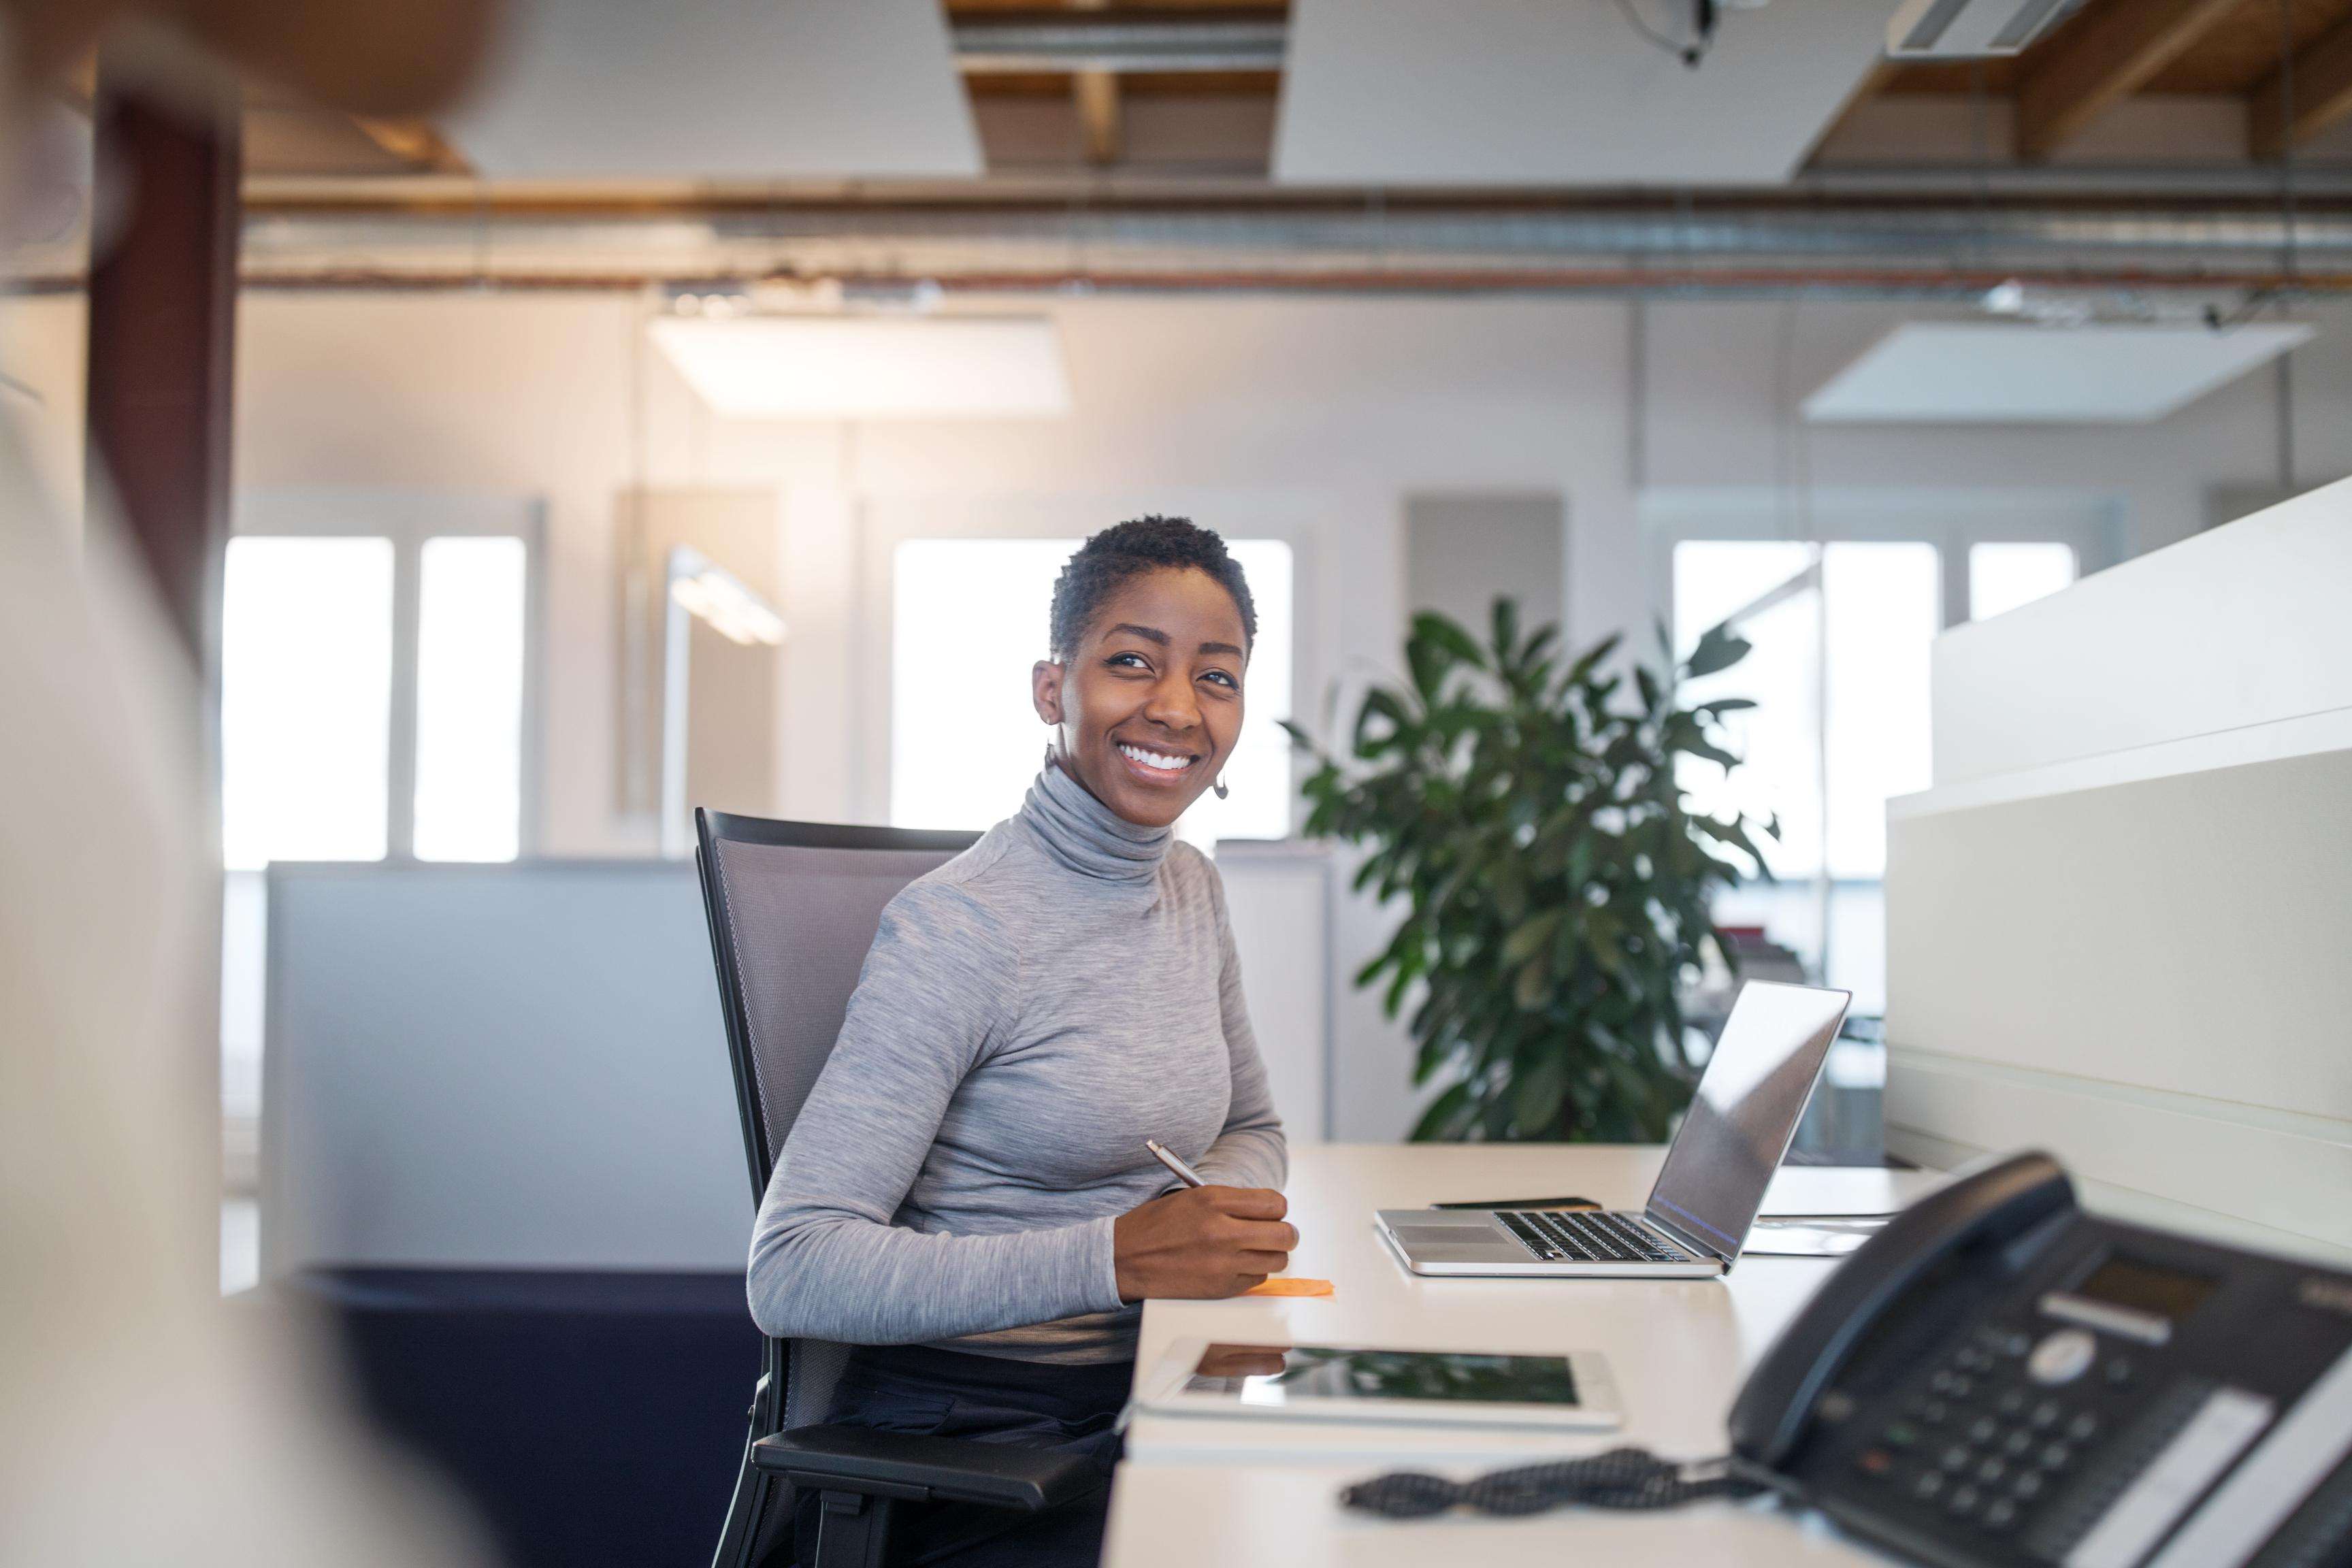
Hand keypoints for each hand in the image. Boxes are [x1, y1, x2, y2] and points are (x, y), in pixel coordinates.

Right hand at [1112, 1185, 1296, 1301]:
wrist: (1125, 1259)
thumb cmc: (1157, 1225)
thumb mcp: (1191, 1197)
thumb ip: (1231, 1202)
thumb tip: (1268, 1210)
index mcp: (1213, 1200)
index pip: (1274, 1203)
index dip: (1277, 1209)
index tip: (1271, 1213)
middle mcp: (1222, 1231)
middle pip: (1284, 1235)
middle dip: (1284, 1234)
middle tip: (1275, 1234)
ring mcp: (1223, 1263)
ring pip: (1276, 1261)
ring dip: (1270, 1255)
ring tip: (1254, 1251)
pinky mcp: (1220, 1288)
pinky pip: (1257, 1281)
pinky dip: (1252, 1273)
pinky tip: (1234, 1267)